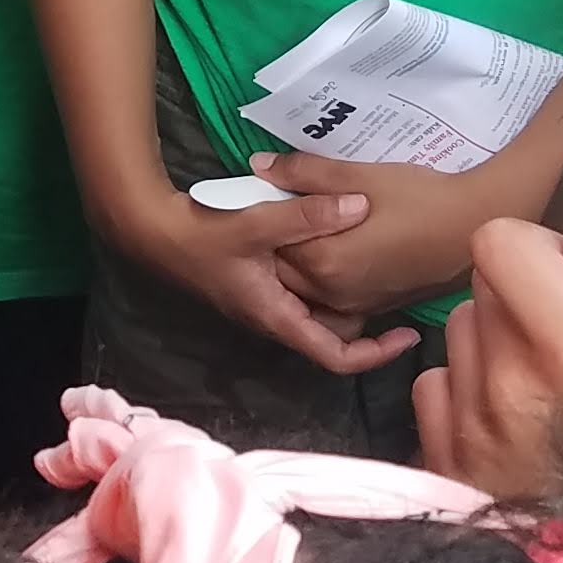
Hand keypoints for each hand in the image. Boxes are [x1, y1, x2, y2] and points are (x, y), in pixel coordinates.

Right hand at [99, 177, 413, 376]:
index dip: (376, 354)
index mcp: (278, 316)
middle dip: (370, 324)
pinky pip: (306, 293)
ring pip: (321, 313)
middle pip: (333, 336)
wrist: (154, 232)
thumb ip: (308, 213)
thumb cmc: (201, 235)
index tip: (408, 337)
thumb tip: (361, 205)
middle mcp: (276, 318)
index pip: (336, 356)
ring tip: (384, 274)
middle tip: (406, 297)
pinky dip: (329, 281)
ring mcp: (268, 302)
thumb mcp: (257, 221)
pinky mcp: (261, 284)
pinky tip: (343, 248)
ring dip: (350, 300)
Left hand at [249, 152, 507, 320]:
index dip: (273, 212)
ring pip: (308, 287)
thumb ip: (305, 172)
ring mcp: (357, 304)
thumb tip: (258, 166)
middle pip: (286, 269)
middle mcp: (334, 293)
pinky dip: (327, 277)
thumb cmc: (420, 196)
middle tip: (297, 202)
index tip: (280, 188)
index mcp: (323, 262)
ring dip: (304, 260)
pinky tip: (343, 244)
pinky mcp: (377, 306)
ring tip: (320, 222)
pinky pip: (335, 298)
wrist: (478, 224)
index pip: (273, 241)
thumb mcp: (359, 175)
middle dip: (283, 239)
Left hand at [413, 221, 562, 497]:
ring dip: (500, 344)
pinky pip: (436, 392)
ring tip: (552, 387)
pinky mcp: (446, 473)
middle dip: (530, 296)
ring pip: (461, 338)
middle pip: (485, 289)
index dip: (543, 248)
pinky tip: (518, 425)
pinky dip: (470, 395)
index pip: (502, 246)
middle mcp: (507, 389)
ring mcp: (469, 436)